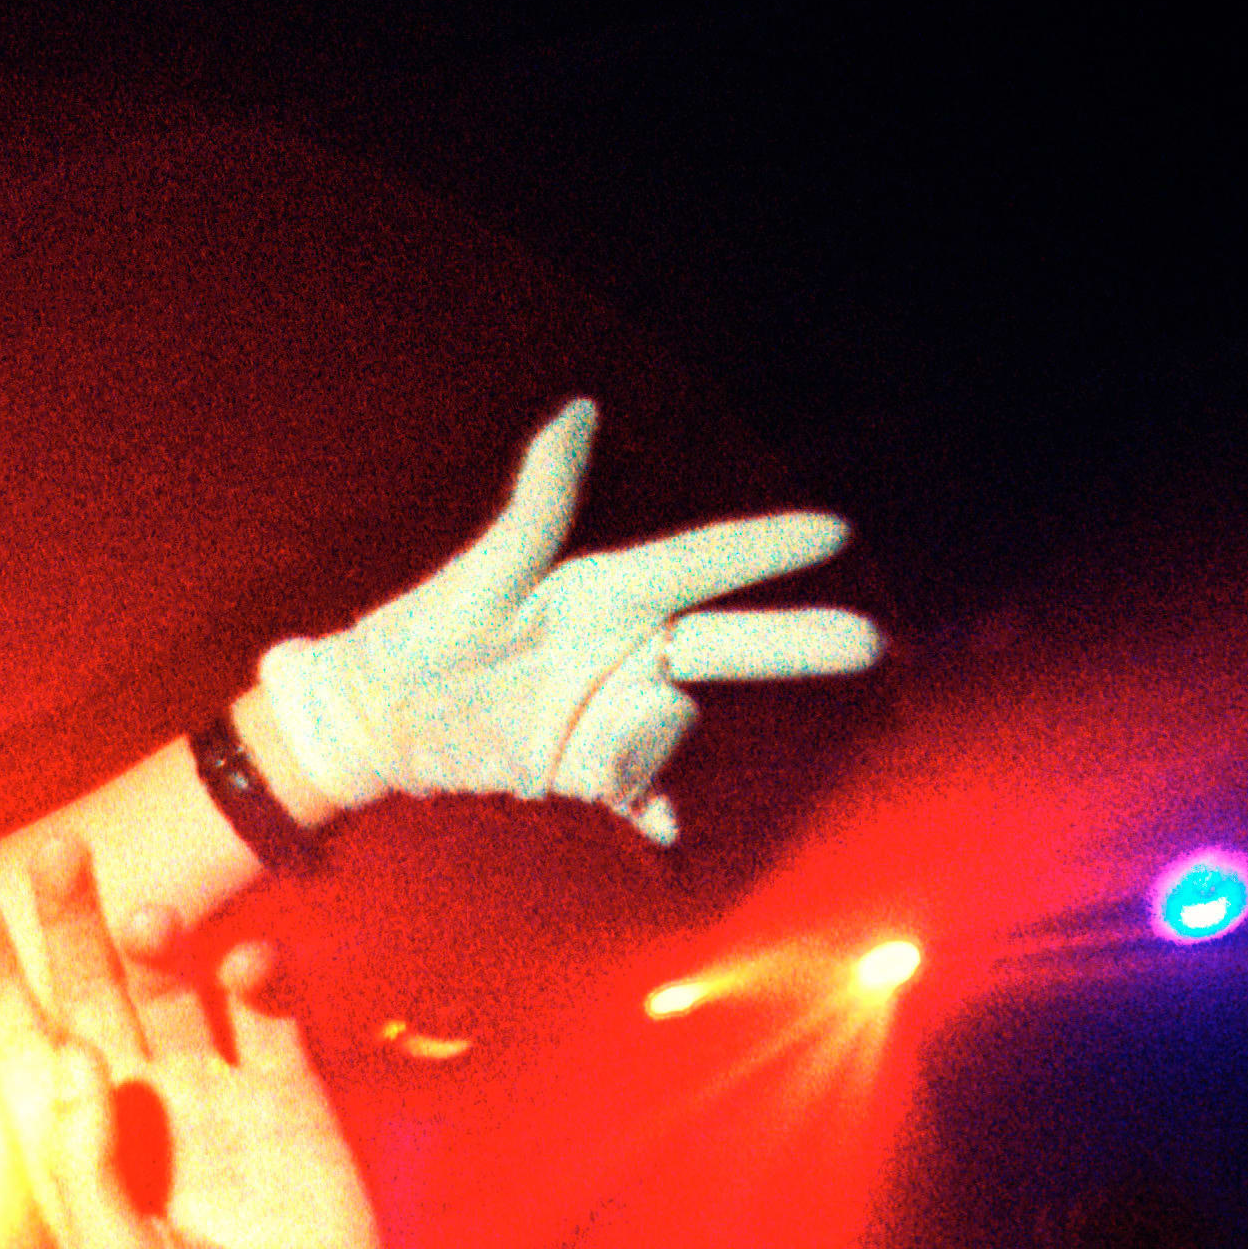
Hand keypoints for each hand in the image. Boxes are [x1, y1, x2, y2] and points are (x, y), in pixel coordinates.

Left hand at [0, 850, 399, 1248]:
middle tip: (56, 852)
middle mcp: (139, 1112)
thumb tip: (74, 1051)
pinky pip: (265, 1017)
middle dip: (71, 926)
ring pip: (173, 992)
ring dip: (160, 944)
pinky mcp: (287, 1099)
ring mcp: (213, 1098)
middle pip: (93, 994)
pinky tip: (243, 962)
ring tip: (147, 914)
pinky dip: (256, 980)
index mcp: (77, 1154)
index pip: (24, 1050)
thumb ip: (84, 1163)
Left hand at [254, 400, 880, 848]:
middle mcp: (623, 646)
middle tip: (869, 643)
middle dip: (798, 642)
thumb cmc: (423, 633)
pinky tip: (663, 836)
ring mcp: (610, 710)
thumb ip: (539, 502)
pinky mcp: (585, 767)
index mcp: (607, 590)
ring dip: (645, 744)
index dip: (766, 548)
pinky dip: (654, 812)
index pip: (704, 563)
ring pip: (673, 724)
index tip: (835, 531)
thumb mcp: (483, 574)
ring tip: (583, 752)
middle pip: (729, 641)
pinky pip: (641, 791)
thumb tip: (577, 412)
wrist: (378, 719)